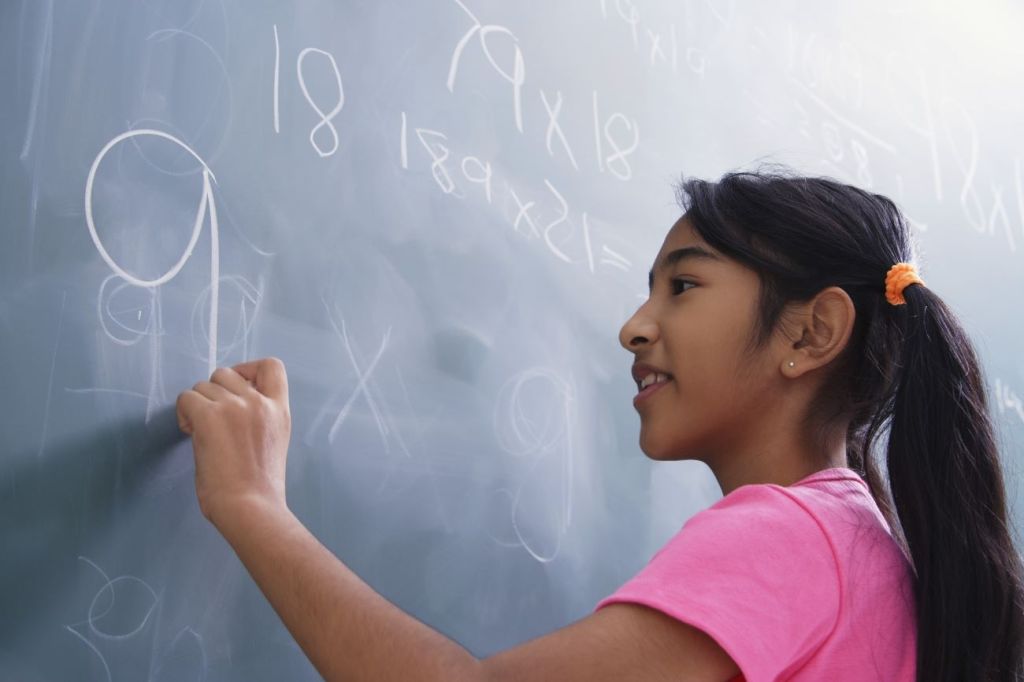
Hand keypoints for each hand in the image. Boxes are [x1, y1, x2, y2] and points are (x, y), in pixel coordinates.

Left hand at [176, 357, 291, 527]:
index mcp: (280, 411)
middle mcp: (259, 403)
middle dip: (213, 392)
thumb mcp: (274, 441)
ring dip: (196, 406)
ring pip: (202, 386)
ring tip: (201, 433)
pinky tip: (191, 435)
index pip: (271, 366)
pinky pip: (186, 398)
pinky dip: (184, 414)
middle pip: (225, 373)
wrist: (251, 507)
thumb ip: (260, 418)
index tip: (237, 388)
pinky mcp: (210, 417)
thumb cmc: (258, 488)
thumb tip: (231, 405)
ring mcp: (234, 407)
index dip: (247, 369)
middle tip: (211, 421)